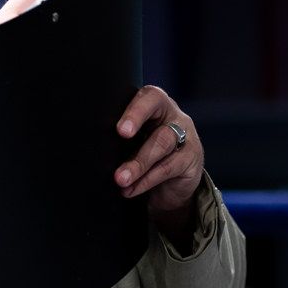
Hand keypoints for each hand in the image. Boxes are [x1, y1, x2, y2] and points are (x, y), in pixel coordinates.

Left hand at [114, 86, 203, 218]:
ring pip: (162, 143)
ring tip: (120, 179)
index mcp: (157, 107)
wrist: (174, 184)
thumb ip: (123, 139)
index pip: (149, 97)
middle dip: (136, 122)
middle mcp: (174, 117)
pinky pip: (167, 168)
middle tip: (121, 135)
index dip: (135, 109)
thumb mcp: (135, 142)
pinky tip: (130, 190)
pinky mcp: (191, 159)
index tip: (120, 128)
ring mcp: (186, 137)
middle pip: (158, 113)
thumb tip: (96, 148)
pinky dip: (146, 180)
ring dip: (138, 163)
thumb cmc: (148, 155)